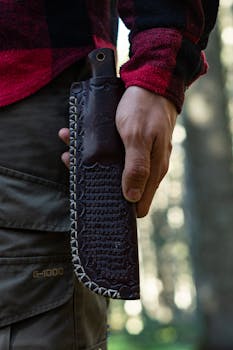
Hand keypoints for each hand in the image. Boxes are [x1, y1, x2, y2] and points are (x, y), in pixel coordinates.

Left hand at [58, 86, 176, 217]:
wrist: (151, 82)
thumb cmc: (144, 109)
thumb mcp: (136, 137)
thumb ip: (136, 168)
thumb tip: (132, 198)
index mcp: (153, 170)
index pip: (138, 204)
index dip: (121, 208)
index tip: (97, 202)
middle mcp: (148, 167)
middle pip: (122, 188)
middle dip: (98, 182)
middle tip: (73, 166)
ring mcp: (139, 156)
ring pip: (113, 170)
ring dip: (91, 163)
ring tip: (69, 150)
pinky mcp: (131, 146)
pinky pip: (112, 155)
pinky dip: (95, 151)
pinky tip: (78, 139)